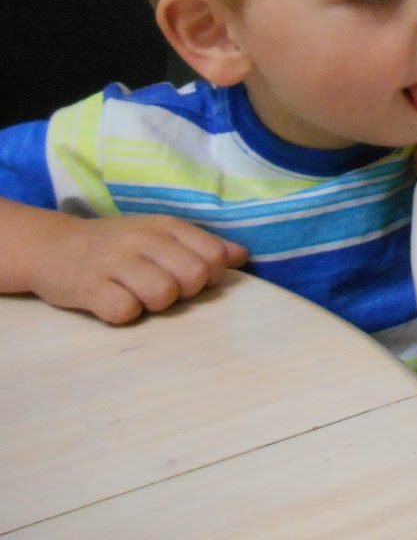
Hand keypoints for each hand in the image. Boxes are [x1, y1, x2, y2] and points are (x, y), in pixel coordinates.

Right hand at [31, 212, 248, 324]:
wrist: (51, 247)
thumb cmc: (116, 245)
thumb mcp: (160, 236)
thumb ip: (201, 245)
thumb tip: (242, 256)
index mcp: (166, 226)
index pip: (213, 254)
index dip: (211, 275)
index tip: (191, 279)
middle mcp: (142, 239)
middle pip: (193, 276)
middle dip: (185, 292)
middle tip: (163, 289)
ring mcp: (114, 262)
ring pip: (163, 294)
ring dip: (155, 305)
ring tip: (138, 296)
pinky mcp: (89, 288)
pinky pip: (125, 311)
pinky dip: (124, 314)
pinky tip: (114, 303)